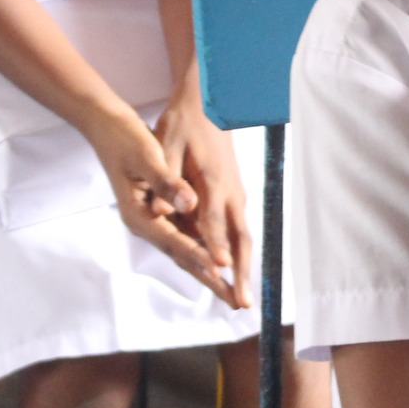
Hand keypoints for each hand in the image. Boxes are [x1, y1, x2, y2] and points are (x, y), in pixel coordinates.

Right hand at [84, 92, 248, 311]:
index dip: (200, 254)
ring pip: (187, 252)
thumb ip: (166, 182)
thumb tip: (188, 202)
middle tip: (236, 302)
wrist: (106, 127)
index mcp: (138, 215)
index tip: (222, 268)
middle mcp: (146, 224)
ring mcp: (153, 221)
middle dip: (210, 280)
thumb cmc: (123, 139)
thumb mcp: (145, 156)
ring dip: (210, 272)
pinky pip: (187, 238)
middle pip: (183, 257)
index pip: (175, 241)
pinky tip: (223, 262)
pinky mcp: (161, 214)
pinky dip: (205, 251)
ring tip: (235, 292)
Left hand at [154, 77, 252, 308]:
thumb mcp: (165, 146)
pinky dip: (238, 254)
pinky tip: (232, 272)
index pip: (212, 222)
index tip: (220, 273)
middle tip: (243, 304)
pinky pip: (237, 231)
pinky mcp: (233, 195)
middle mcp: (230, 193)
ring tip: (240, 299)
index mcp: (212, 182)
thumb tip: (165, 208)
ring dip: (243, 270)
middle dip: (242, 273)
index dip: (215, 248)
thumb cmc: (183, 124)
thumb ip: (165, 180)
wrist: (208, 103)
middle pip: (239, 239)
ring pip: (242, 238)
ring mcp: (235, 195)